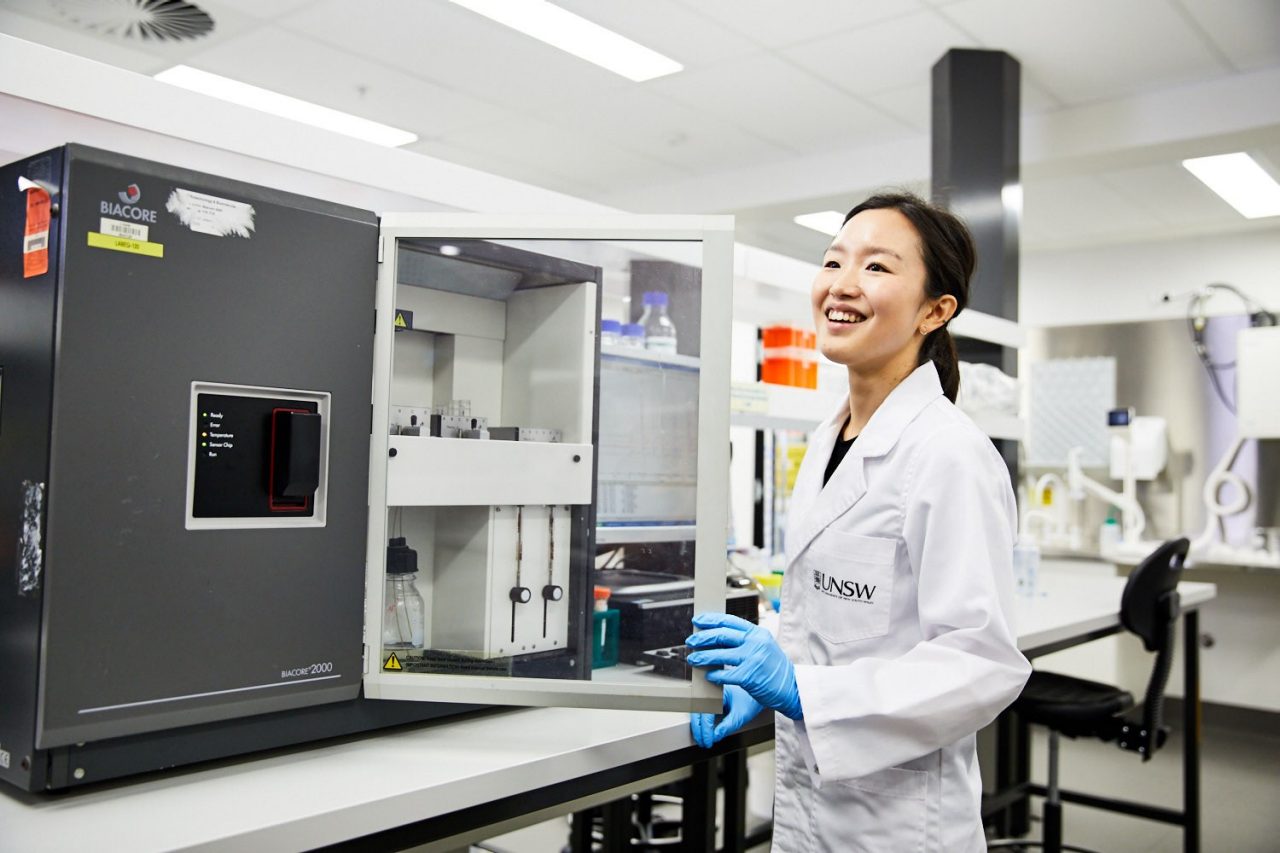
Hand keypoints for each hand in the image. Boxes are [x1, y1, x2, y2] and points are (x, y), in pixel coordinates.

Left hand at [686, 612, 802, 719]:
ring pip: (719, 654)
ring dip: (703, 656)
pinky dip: (714, 675)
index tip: (698, 621)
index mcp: (758, 633)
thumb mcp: (765, 647)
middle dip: (702, 638)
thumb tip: (719, 636)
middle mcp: (755, 643)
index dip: (711, 620)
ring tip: (693, 658)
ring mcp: (752, 659)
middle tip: (691, 641)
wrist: (792, 688)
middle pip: (721, 635)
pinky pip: (724, 674)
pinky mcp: (749, 676)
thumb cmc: (776, 669)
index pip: (729, 621)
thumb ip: (746, 640)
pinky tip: (709, 676)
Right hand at [690, 685, 762, 747]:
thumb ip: (727, 726)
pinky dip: (702, 721)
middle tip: (703, 742)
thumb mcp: (741, 715)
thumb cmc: (751, 700)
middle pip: (697, 711)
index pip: (706, 713)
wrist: (760, 692)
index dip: (705, 729)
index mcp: (718, 691)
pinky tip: (705, 731)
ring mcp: (711, 694)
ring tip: (703, 739)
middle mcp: (712, 691)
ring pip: (697, 710)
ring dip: (698, 725)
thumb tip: (715, 736)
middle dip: (698, 729)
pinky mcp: (712, 698)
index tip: (708, 740)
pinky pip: (702, 710)